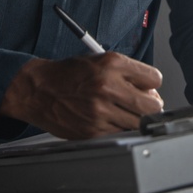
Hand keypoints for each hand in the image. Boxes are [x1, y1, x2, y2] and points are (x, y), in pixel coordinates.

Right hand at [0, 52, 163, 138]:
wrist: (38, 90)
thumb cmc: (69, 74)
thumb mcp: (99, 60)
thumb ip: (126, 72)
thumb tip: (150, 90)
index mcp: (112, 64)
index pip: (154, 78)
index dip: (152, 84)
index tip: (148, 88)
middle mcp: (107, 86)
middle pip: (152, 105)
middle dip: (151, 105)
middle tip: (145, 104)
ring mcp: (100, 110)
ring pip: (138, 122)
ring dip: (135, 118)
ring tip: (123, 111)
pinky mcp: (93, 129)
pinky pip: (120, 132)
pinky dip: (119, 127)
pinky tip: (108, 118)